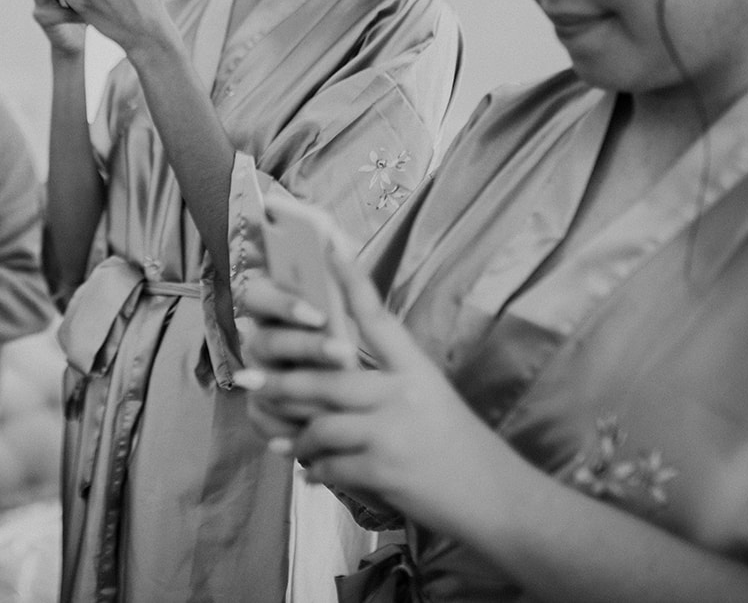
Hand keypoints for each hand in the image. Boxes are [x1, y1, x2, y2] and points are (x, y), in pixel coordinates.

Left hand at [239, 252, 511, 533]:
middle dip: (282, 382)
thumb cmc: (460, 447)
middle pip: (328, 376)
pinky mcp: (386, 471)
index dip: (351, 280)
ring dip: (297, 437)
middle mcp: (404, 394)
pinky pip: (332, 466)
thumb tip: (336, 367)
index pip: (378, 316)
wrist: (499, 500)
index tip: (327, 246)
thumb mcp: (431, 397)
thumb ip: (389, 380)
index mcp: (417, 370)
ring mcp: (394, 432)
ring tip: (284, 442)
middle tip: (248, 380)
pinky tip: (310, 474)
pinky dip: (315, 471)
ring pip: (321, 424)